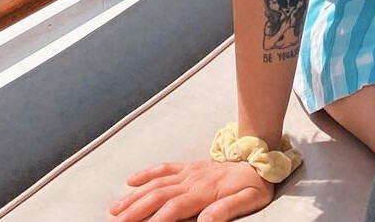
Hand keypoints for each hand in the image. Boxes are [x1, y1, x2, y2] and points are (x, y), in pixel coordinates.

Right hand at [108, 158, 272, 221]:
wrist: (260, 158)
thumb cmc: (254, 185)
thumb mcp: (248, 201)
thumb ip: (227, 210)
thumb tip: (205, 221)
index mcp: (205, 192)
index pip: (174, 208)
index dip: (156, 221)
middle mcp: (192, 180)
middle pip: (158, 196)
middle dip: (135, 211)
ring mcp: (189, 172)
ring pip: (156, 183)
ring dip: (134, 196)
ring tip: (115, 209)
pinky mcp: (190, 167)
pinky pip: (165, 168)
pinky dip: (147, 173)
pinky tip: (131, 181)